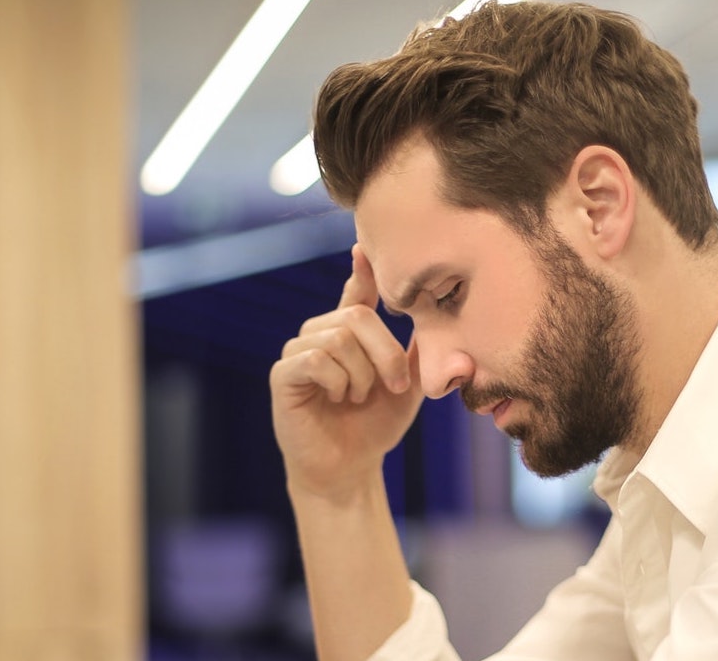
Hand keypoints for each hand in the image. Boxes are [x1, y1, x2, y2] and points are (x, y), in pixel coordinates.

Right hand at [270, 245, 423, 500]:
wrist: (350, 468)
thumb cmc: (376, 426)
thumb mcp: (408, 386)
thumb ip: (415, 350)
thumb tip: (434, 314)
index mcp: (349, 333)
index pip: (356, 292)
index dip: (362, 270)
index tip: (364, 248)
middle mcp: (321, 334)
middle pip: (355, 316)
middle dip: (385, 353)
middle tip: (396, 386)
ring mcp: (298, 352)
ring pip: (338, 337)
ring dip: (362, 374)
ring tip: (359, 398)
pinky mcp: (283, 375)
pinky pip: (315, 358)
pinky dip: (338, 380)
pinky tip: (338, 398)